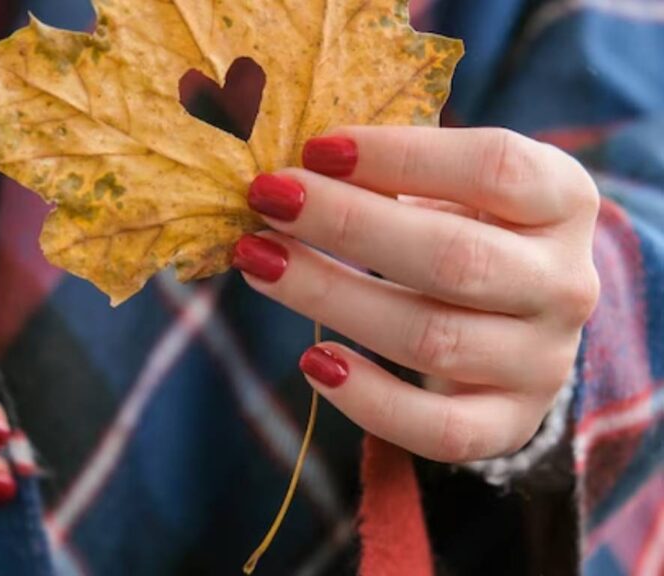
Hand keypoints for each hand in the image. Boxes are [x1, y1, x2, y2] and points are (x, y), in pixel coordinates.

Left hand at [236, 127, 599, 462]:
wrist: (516, 319)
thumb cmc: (464, 229)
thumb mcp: (451, 186)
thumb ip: (390, 172)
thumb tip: (293, 168)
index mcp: (563, 200)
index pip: (494, 168)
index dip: (401, 155)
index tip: (316, 149)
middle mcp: (565, 283)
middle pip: (453, 258)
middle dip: (347, 225)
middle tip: (268, 199)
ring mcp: (542, 361)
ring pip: (432, 339)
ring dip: (331, 298)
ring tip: (259, 263)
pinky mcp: (508, 423)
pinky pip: (439, 429)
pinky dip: (370, 400)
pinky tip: (313, 361)